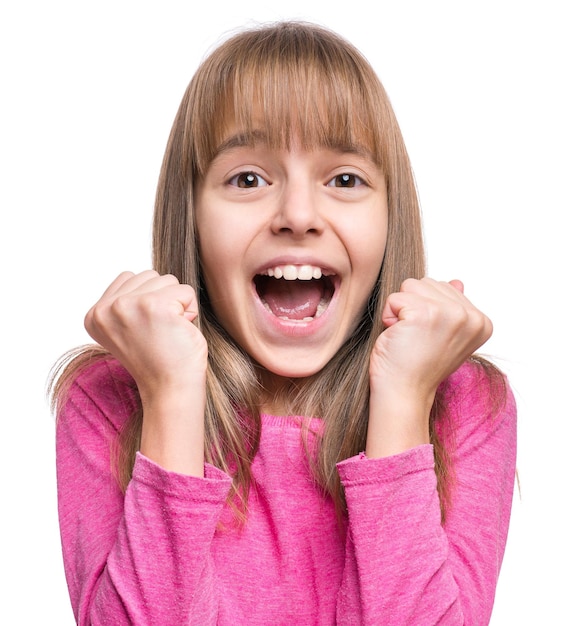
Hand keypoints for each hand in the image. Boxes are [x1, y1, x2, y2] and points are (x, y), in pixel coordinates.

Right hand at [84, 270, 207, 473]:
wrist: (170, 388)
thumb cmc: (159, 359)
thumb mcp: (129, 327)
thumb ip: (128, 302)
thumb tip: (144, 276)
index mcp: (94, 315)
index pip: (130, 278)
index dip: (149, 301)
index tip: (147, 331)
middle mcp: (105, 309)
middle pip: (149, 276)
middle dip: (164, 300)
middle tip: (160, 333)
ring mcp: (127, 305)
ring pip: (168, 280)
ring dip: (178, 305)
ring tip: (169, 332)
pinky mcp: (153, 305)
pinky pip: (186, 291)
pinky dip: (191, 311)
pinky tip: (180, 332)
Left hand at [366, 278, 491, 456]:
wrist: (404, 392)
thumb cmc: (417, 365)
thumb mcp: (443, 334)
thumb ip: (452, 306)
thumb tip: (457, 282)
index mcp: (481, 321)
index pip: (443, 287)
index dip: (425, 310)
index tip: (429, 338)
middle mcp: (471, 316)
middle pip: (426, 282)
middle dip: (412, 306)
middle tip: (415, 338)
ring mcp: (450, 314)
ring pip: (410, 286)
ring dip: (400, 310)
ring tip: (407, 337)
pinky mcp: (425, 314)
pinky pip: (395, 298)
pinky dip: (389, 317)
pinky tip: (398, 338)